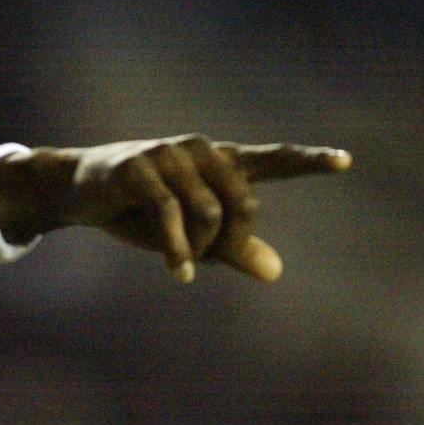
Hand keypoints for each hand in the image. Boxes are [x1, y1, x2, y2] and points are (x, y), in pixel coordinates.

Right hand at [0, 135, 349, 280]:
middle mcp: (203, 150)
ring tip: (183, 262)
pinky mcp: (139, 165)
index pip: (274, 160)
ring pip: (210, 213)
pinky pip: (172, 214)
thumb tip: (276, 272)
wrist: (78, 192)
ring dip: (199, 250)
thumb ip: (233, 250)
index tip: (345, 162)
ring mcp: (170, 154)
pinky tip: (181, 274)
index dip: (310, 161)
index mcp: (221, 162)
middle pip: (244, 205)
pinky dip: (178, 251)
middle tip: (204, 261)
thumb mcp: (191, 236)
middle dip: (231, 243)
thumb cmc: (139, 212)